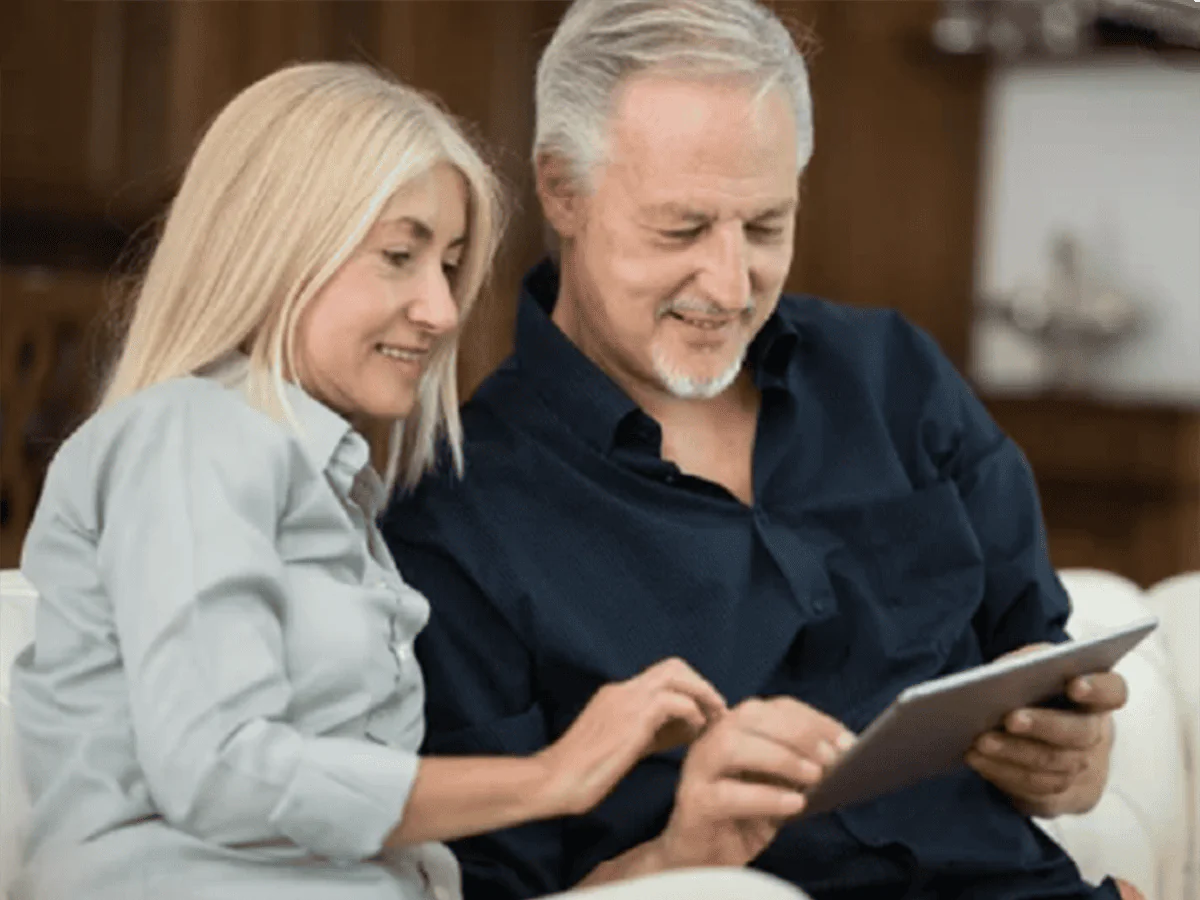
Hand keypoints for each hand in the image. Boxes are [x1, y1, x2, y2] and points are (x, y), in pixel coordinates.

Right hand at [535, 657, 726, 816]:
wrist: (554, 781)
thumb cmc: (585, 774)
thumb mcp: (625, 747)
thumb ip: (654, 734)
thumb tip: (687, 729)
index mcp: (618, 694)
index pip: (663, 677)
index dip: (690, 691)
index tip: (706, 714)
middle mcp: (622, 688)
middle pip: (674, 665)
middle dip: (701, 684)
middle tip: (718, 711)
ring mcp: (625, 698)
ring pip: (677, 674)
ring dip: (702, 695)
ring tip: (716, 720)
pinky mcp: (631, 716)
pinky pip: (674, 701)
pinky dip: (692, 713)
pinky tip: (694, 734)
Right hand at [654, 696, 855, 868]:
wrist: (703, 855)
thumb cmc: (744, 816)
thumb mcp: (778, 785)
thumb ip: (799, 767)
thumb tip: (840, 758)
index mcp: (735, 726)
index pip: (775, 708)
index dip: (814, 720)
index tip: (848, 741)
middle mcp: (712, 738)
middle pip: (751, 716)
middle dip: (798, 733)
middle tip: (832, 759)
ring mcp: (698, 768)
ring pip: (732, 746)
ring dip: (780, 758)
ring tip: (814, 777)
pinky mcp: (693, 802)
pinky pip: (727, 795)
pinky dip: (765, 796)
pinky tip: (794, 804)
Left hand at [966, 643, 1126, 816]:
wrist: (1040, 739)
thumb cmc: (1031, 695)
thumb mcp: (1028, 670)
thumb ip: (1023, 666)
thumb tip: (998, 677)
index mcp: (1095, 699)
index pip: (1113, 691)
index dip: (1098, 689)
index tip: (1074, 685)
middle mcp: (1096, 736)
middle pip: (1080, 733)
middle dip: (1042, 726)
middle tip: (1009, 719)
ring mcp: (1085, 771)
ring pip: (1056, 767)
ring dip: (1014, 755)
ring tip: (980, 742)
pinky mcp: (1064, 798)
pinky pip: (1039, 794)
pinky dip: (1005, 776)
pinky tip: (979, 761)